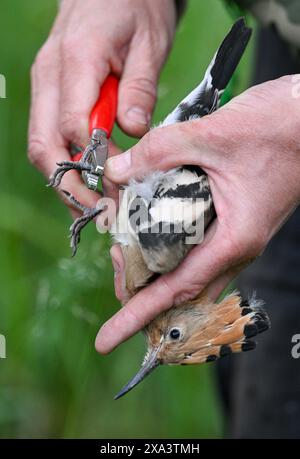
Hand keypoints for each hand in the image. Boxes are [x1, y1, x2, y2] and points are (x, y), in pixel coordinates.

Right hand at [28, 0, 175, 209]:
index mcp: (76, 59)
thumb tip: (133, 133)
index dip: (94, 159)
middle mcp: (50, 76)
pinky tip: (85, 185)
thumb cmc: (134, 9)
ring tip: (91, 210)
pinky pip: (50, 137)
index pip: (74, 124)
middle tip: (98, 212)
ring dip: (64, 182)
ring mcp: (45, 86)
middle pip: (45, 144)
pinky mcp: (51, 94)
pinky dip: (65, 166)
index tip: (119, 182)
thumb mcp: (150, 43)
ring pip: (42, 145)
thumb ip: (139, 89)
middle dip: (69, 184)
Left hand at [96, 75, 299, 352]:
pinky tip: (154, 240)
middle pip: (182, 289)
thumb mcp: (211, 135)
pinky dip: (173, 253)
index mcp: (234, 238)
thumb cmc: (277, 128)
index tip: (108, 340)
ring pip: (192, 273)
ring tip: (126, 260)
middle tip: (113, 275)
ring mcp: (238, 236)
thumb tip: (114, 173)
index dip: (137, 315)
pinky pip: (201, 252)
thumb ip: (158, 152)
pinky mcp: (235, 222)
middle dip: (142, 295)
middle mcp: (236, 246)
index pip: (176, 289)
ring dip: (157, 274)